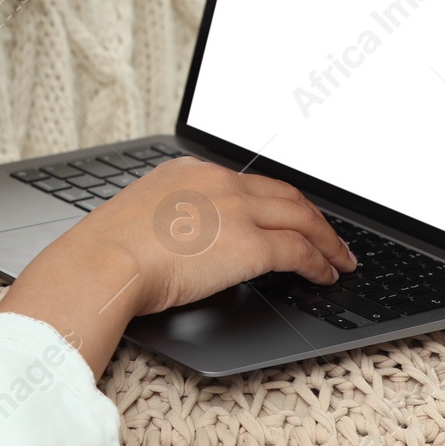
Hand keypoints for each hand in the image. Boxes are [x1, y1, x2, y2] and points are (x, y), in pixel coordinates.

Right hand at [72, 156, 355, 313]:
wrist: (105, 262)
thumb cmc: (108, 251)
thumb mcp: (140, 215)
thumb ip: (171, 217)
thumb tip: (186, 238)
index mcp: (191, 170)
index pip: (249, 182)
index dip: (276, 201)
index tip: (287, 214)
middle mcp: (219, 181)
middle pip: (284, 195)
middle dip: (313, 217)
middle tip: (329, 236)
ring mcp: (237, 210)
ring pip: (302, 219)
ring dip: (326, 241)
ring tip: (339, 259)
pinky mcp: (250, 244)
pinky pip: (300, 252)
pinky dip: (320, 263)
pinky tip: (326, 275)